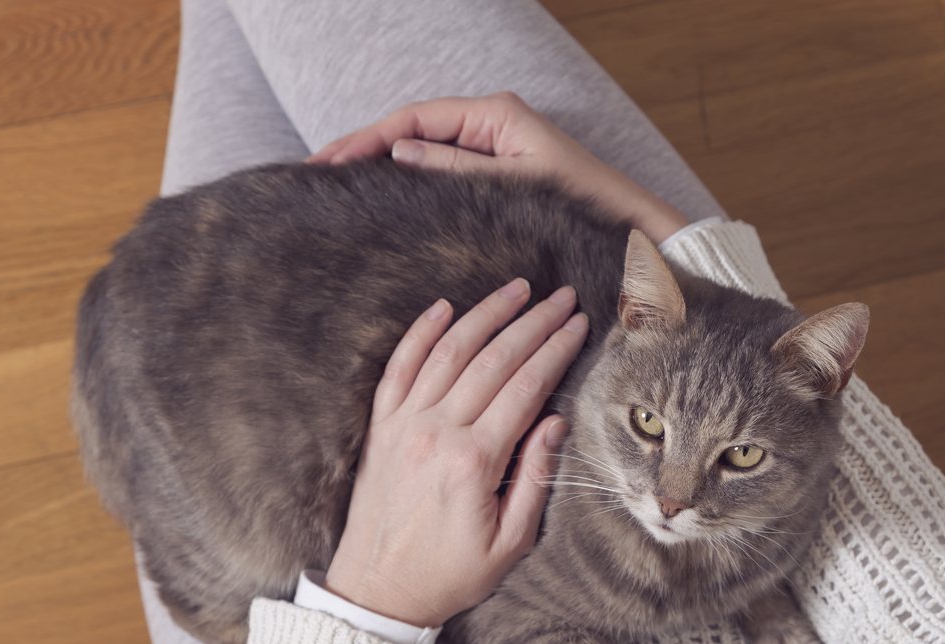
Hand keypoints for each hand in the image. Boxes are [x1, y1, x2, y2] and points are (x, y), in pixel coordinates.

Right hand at [307, 92, 689, 243]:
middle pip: (412, 129)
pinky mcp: (496, 168)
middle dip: (365, 148)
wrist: (626, 227)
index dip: (368, 139)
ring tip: (338, 184)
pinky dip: (410, 178)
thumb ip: (456, 171)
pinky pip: (443, 167)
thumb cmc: (582, 205)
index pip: (414, 120)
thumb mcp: (513, 188)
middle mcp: (490, 121)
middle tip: (319, 172)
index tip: (330, 161)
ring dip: (382, 163)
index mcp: (495, 114)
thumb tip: (399, 156)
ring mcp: (492, 144)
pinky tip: (383, 194)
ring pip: (424, 148)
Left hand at [323, 279, 587, 627]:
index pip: (525, 387)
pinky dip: (420, 333)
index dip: (556, 350)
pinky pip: (399, 367)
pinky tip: (443, 307)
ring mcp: (404, 426)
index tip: (578, 324)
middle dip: (533, 323)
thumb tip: (555, 421)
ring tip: (517, 289)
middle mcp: (436, 433)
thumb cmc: (449, 575)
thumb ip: (535, 479)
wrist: (377, 592)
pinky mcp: (382, 429)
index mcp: (474, 462)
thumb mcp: (509, 542)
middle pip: (493, 360)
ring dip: (485, 315)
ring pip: (448, 352)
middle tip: (562, 298)